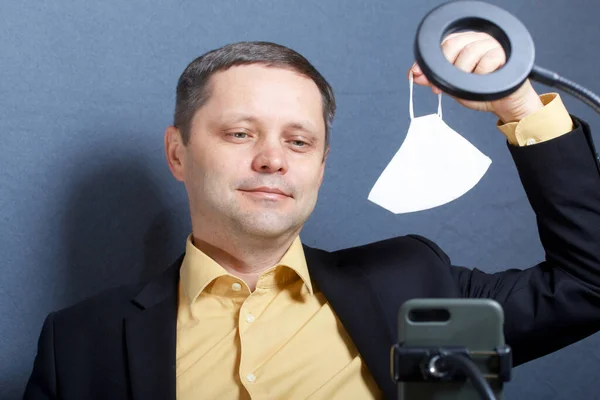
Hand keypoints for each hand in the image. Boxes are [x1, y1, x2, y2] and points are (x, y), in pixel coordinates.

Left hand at [409, 31, 543, 122]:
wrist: (504, 104)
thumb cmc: (481, 92)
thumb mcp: (452, 87)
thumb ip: (435, 79)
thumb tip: (414, 75)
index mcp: (465, 43)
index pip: (443, 44)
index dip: (429, 60)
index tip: (416, 73)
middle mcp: (478, 40)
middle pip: (453, 45)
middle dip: (443, 69)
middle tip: (439, 87)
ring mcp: (492, 44)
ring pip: (468, 53)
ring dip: (463, 74)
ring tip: (468, 84)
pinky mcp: (503, 53)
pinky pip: (485, 62)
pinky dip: (480, 75)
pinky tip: (483, 82)